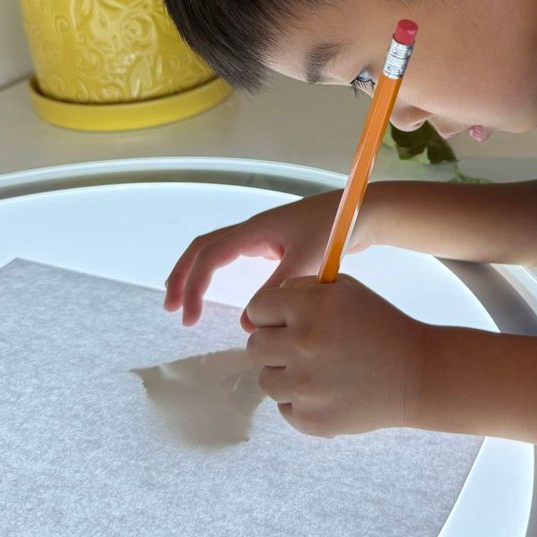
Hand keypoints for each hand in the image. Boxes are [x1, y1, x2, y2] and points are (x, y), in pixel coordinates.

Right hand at [163, 189, 379, 326]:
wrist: (365, 211)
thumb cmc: (338, 229)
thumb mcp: (307, 262)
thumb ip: (277, 291)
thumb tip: (247, 325)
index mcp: (255, 230)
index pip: (209, 256)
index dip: (194, 287)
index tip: (189, 318)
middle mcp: (253, 230)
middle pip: (202, 248)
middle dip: (182, 276)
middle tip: (171, 308)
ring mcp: (262, 235)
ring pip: (215, 250)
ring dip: (196, 272)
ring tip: (184, 300)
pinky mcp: (275, 243)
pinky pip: (233, 255)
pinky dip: (218, 271)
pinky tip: (221, 290)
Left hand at [244, 274, 428, 437]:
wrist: (417, 374)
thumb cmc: (379, 326)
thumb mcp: (345, 290)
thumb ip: (301, 291)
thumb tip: (261, 311)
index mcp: (311, 307)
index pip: (257, 309)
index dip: (270, 315)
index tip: (283, 322)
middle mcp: (303, 345)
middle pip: (256, 346)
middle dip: (275, 345)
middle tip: (303, 348)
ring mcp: (305, 386)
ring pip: (267, 379)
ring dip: (286, 374)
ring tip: (320, 370)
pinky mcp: (311, 419)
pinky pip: (284, 407)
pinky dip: (302, 402)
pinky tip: (330, 391)